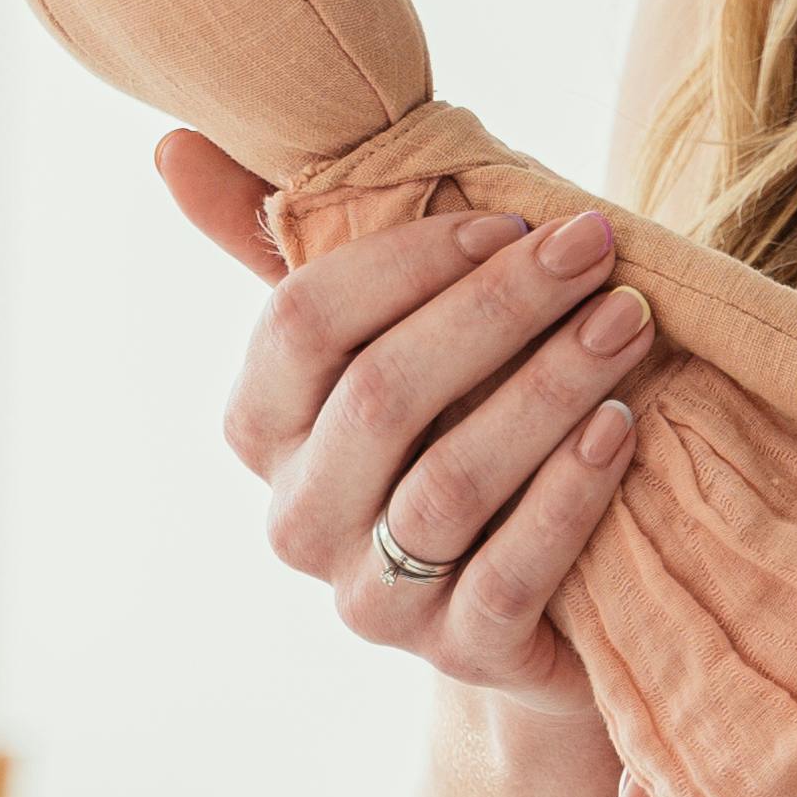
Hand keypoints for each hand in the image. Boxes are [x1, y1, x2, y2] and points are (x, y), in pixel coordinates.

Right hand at [169, 126, 651, 716]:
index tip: (511, 221)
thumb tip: (173, 141)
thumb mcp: (378, 334)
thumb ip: (285, 241)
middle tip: (590, 250)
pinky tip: (621, 427)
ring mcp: (373, 600)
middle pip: (380, 395)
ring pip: (448, 484)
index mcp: (260, 427)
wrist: (537, 602)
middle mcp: (297, 521)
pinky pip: (509, 574)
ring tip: (624, 323)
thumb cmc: (453, 423)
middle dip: (496, 309)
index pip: (300, 323)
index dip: (408, 261)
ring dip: (546, 389)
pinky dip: (568, 493)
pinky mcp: (461, 655)